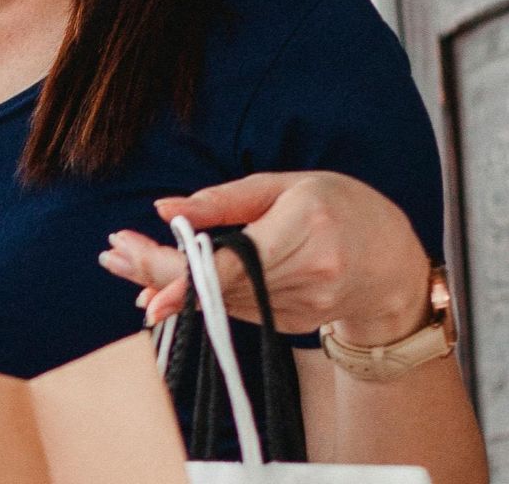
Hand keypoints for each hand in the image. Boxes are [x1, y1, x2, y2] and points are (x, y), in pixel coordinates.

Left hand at [99, 171, 432, 343]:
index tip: (131, 263)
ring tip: (124, 259)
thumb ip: (223, 200)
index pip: (229, 262)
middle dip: (155, 271)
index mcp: (303, 230)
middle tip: (112, 254)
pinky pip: (231, 309)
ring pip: (215, 301)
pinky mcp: (288, 323)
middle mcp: (304, 275)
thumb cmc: (343, 207)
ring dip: (166, 284)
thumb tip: (164, 209)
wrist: (396, 263)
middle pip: (213, 284)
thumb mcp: (287, 184)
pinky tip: (162, 282)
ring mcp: (298, 306)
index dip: (177, 273)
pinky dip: (195, 297)